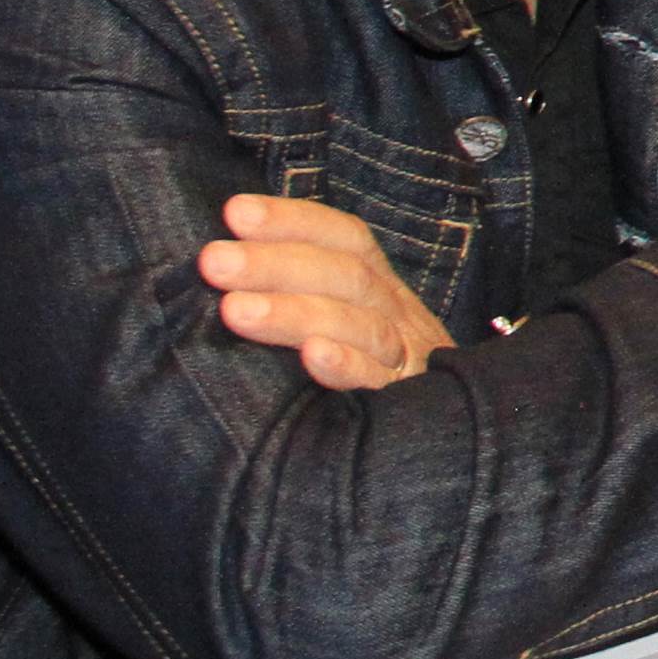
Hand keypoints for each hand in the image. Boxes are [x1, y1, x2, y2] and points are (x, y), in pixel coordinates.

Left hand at [200, 194, 451, 390]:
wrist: (443, 445)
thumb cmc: (366, 379)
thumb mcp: (347, 326)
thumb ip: (304, 297)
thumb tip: (222, 264)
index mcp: (380, 292)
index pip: (346, 240)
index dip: (294, 221)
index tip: (235, 212)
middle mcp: (398, 317)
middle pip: (346, 276)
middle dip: (276, 264)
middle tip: (214, 261)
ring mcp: (407, 360)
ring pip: (360, 324)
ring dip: (296, 311)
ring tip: (234, 310)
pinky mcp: (409, 406)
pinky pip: (380, 382)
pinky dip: (348, 364)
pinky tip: (312, 356)